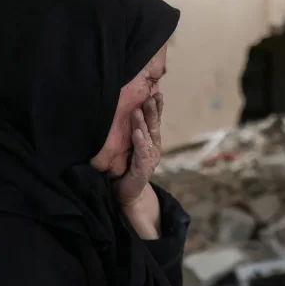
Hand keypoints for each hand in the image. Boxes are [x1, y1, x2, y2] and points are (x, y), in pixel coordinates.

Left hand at [114, 93, 162, 207]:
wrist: (127, 193)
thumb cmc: (128, 168)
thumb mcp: (132, 146)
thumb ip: (135, 131)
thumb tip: (133, 109)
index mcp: (151, 141)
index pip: (155, 120)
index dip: (156, 107)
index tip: (156, 92)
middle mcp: (154, 147)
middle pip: (154, 126)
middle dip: (153, 111)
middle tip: (152, 96)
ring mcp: (150, 158)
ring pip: (148, 137)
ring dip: (144, 123)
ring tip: (139, 110)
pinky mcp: (143, 168)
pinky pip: (142, 153)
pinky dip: (140, 142)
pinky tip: (137, 133)